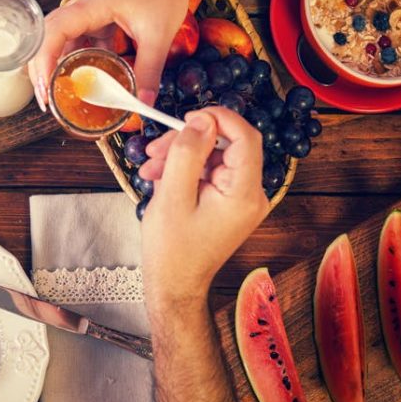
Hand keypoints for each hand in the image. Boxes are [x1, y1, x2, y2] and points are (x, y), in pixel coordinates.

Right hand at [27, 0, 201, 111]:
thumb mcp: (158, 36)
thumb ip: (149, 71)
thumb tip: (143, 104)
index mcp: (92, 5)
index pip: (54, 31)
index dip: (44, 60)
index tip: (47, 87)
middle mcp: (82, 7)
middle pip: (47, 37)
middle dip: (41, 69)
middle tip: (48, 101)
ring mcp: (87, 13)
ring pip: (60, 40)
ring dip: (57, 66)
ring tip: (60, 95)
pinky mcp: (96, 19)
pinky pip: (78, 41)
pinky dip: (77, 60)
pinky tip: (84, 79)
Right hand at [138, 107, 269, 307]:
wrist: (174, 284)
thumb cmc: (172, 249)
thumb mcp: (172, 195)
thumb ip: (188, 153)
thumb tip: (202, 120)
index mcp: (244, 194)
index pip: (246, 137)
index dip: (218, 118)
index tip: (187, 117)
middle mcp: (250, 195)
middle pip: (225, 145)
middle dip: (188, 140)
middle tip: (155, 148)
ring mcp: (240, 199)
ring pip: (212, 157)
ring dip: (180, 155)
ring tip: (150, 168)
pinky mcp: (228, 203)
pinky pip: (209, 173)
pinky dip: (184, 170)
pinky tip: (159, 177)